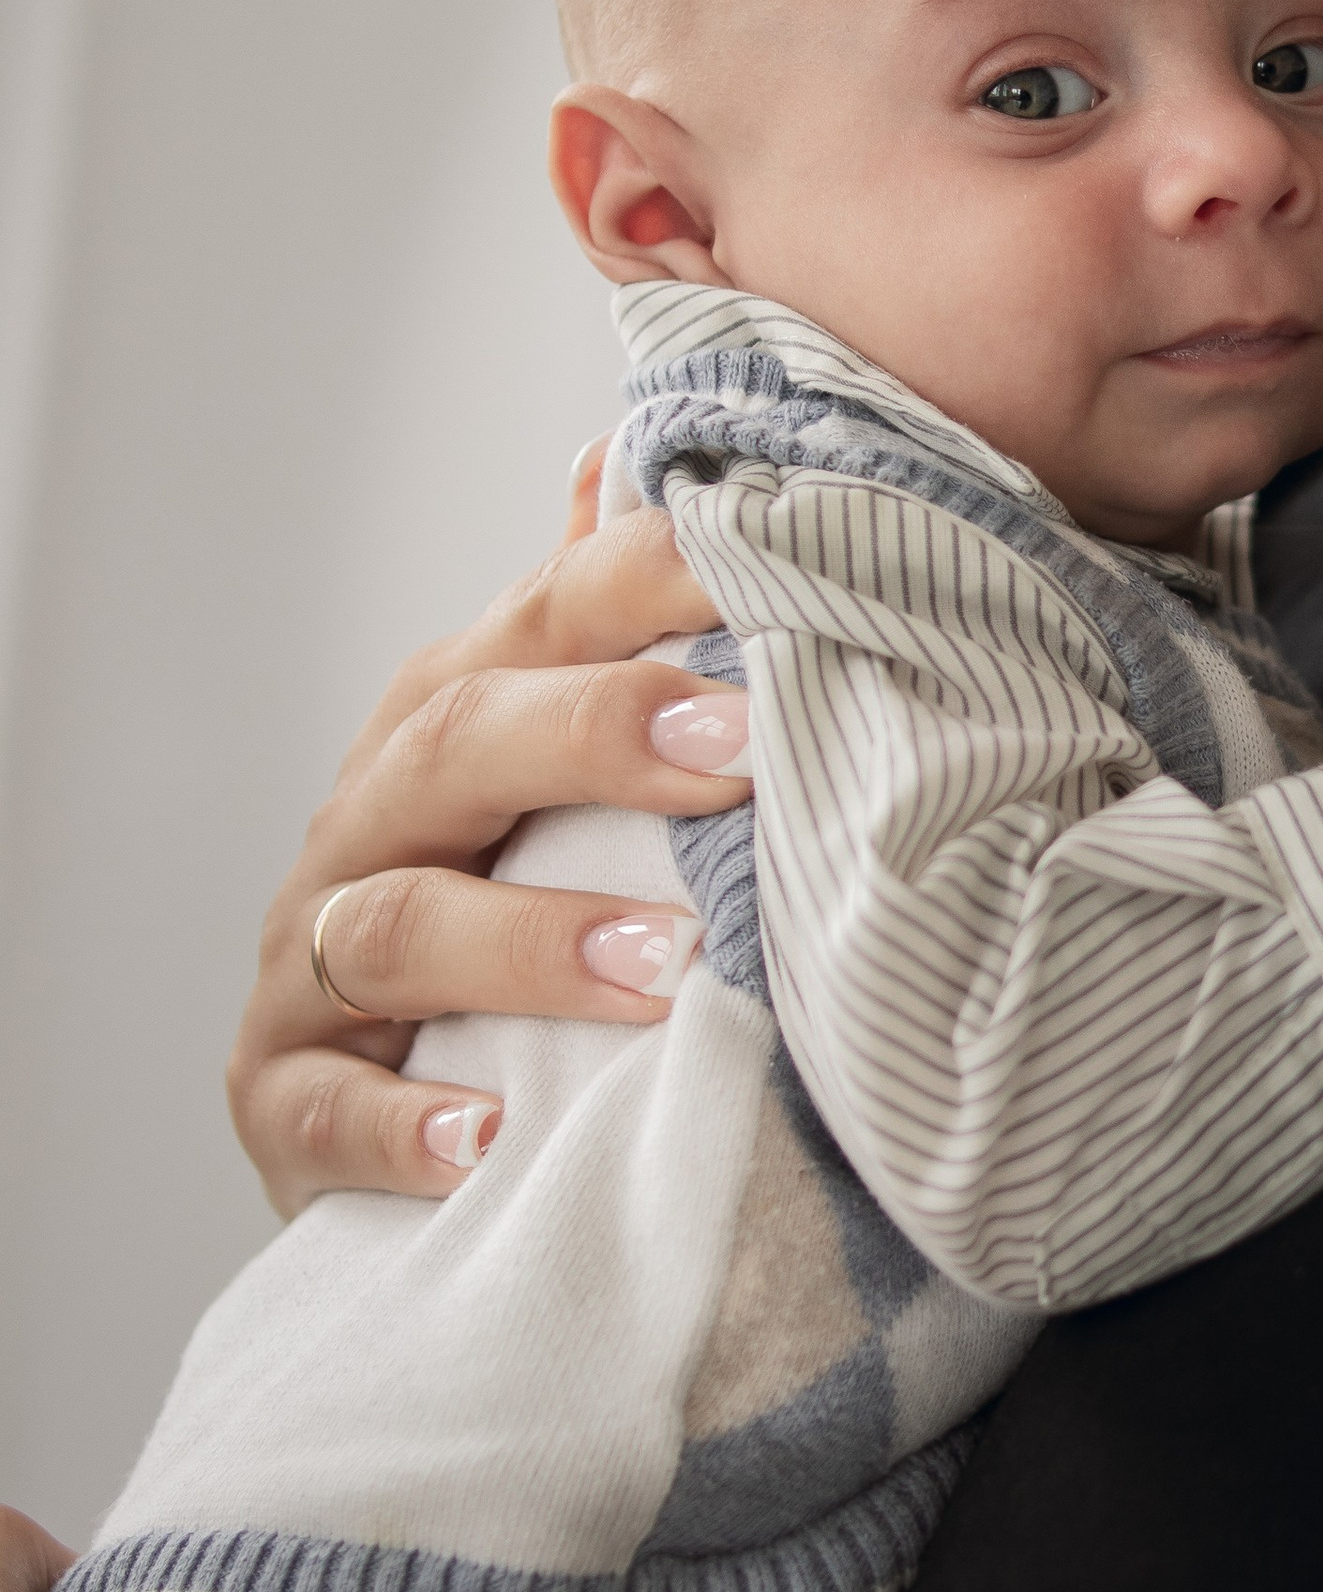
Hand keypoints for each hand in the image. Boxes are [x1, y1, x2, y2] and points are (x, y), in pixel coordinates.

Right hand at [226, 455, 752, 1220]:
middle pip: (457, 746)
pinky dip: (402, 1124)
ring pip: (395, 927)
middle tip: (739, 756)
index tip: (770, 573)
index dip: (645, 585)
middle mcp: (368, 821)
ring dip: (526, 944)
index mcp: (448, 718)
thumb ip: (586, 621)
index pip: (541, 619)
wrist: (379, 1104)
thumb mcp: (550, 763)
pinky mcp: (283, 1100)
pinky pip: (327, 1110)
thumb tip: (619, 451)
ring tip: (660, 968)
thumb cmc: (503, 902)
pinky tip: (487, 1139)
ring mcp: (309, 961)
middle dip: (594, 736)